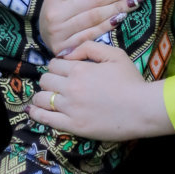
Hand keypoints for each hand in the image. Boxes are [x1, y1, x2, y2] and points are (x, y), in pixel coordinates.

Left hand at [28, 42, 171, 141]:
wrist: (141, 108)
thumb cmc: (130, 80)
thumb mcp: (114, 54)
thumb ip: (90, 47)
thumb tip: (68, 52)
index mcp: (80, 69)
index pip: (54, 64)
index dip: (57, 66)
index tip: (63, 71)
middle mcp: (71, 87)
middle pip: (45, 80)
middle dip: (49, 79)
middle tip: (57, 84)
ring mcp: (70, 108)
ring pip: (42, 98)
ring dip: (42, 95)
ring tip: (47, 97)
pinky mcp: (72, 126)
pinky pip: (45, 119)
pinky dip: (35, 113)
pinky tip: (32, 111)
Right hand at [39, 0, 152, 54]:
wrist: (44, 37)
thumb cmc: (63, 6)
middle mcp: (56, 11)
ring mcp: (59, 31)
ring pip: (96, 15)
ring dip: (120, 7)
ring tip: (138, 0)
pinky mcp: (65, 48)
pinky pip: (92, 34)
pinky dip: (108, 25)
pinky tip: (122, 18)